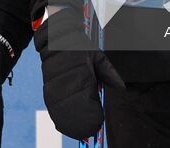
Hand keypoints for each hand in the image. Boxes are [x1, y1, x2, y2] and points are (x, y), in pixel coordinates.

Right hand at [34, 9, 123, 139]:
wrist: (57, 37)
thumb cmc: (80, 48)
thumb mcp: (98, 57)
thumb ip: (109, 74)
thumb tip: (122, 88)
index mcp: (83, 74)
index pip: (88, 101)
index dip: (92, 115)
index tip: (98, 123)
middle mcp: (68, 81)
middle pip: (74, 110)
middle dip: (82, 123)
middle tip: (90, 131)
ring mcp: (55, 84)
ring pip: (61, 110)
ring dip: (69, 122)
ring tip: (79, 132)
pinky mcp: (47, 85)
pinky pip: (52, 105)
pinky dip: (58, 116)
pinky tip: (63, 124)